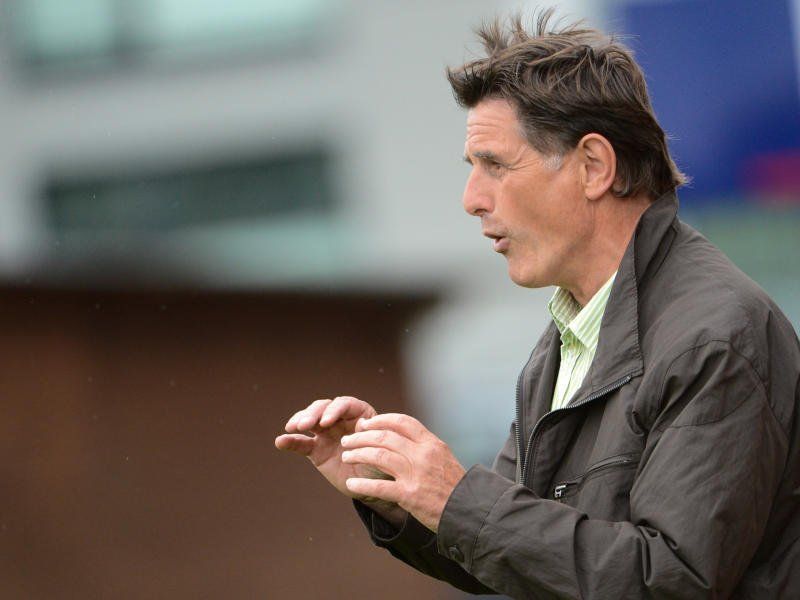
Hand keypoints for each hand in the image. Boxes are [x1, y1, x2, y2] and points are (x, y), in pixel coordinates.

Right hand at [274, 396, 398, 511]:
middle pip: (324, 408)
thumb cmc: (383, 464)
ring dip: (300, 420)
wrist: (374, 486)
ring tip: (292, 428)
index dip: (334, 410)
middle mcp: (341, 419)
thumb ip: (372, 438)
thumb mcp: (382, 451)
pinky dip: (290, 441)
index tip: (326, 422)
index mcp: (360, 414)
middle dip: (313, 414)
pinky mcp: (316, 449)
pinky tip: (280, 442)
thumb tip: (361, 424)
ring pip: (310, 420)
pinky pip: (301, 443)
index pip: (345, 404)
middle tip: (304, 425)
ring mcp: (327, 433)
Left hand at [340, 413, 465, 531]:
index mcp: (431, 444)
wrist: (468, 512)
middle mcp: (423, 455)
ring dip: (358, 455)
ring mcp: (415, 474)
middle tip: (348, 440)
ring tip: (346, 457)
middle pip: (385, 437)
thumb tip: (401, 436)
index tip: (366, 423)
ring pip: (378, 456)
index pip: (402, 422)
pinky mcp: (409, 496)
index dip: (380, 420)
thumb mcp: (443, 458)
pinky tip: (351, 483)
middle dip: (362, 437)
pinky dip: (362, 484)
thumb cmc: (454, 486)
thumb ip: (424, 447)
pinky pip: (379, 486)